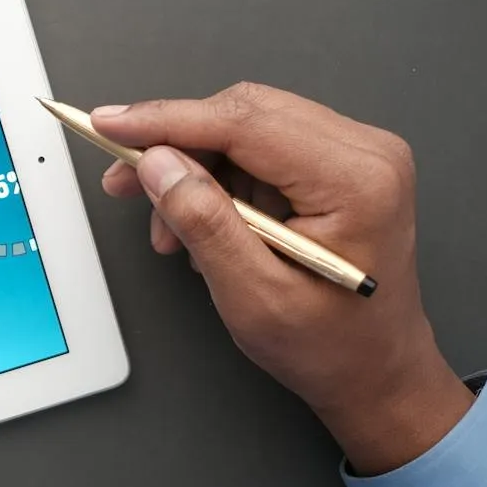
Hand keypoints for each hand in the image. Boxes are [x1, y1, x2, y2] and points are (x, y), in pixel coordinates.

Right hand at [93, 83, 471, 475]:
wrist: (379, 372)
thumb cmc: (332, 347)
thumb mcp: (253, 297)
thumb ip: (203, 223)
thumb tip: (156, 163)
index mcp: (356, 180)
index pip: (245, 122)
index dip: (166, 120)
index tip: (107, 124)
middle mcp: (366, 152)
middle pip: (244, 113)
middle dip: (173, 143)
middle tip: (120, 179)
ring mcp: (356, 154)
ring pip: (247, 128)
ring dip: (194, 168)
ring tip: (165, 228)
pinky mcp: (340, 164)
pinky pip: (261, 149)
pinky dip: (219, 180)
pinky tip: (200, 223)